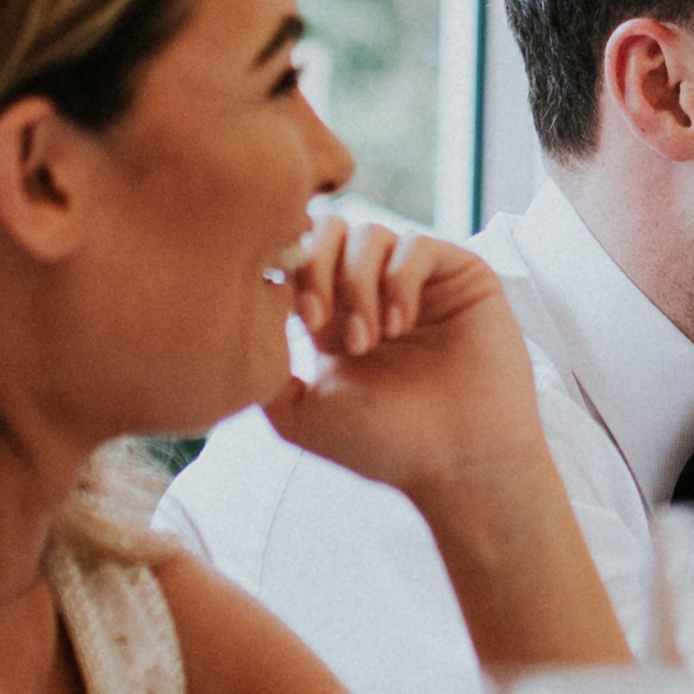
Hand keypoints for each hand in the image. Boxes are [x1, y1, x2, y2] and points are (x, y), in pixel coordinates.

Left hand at [259, 217, 547, 515]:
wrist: (458, 463)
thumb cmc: (384, 445)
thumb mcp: (298, 415)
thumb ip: (261, 372)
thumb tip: (232, 330)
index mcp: (334, 314)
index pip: (296, 256)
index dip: (286, 273)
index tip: (295, 321)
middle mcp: (374, 289)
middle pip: (328, 230)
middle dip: (316, 269)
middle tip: (320, 324)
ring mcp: (418, 279)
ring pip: (370, 234)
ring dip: (358, 284)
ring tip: (368, 341)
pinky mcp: (461, 274)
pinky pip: (417, 243)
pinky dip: (399, 278)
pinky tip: (398, 325)